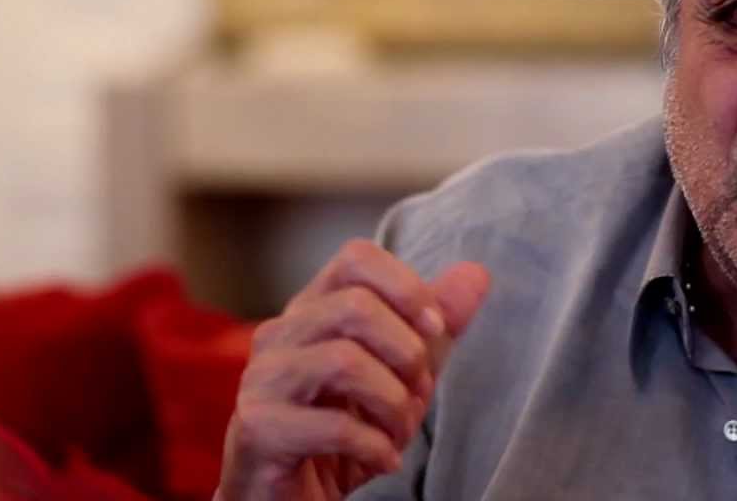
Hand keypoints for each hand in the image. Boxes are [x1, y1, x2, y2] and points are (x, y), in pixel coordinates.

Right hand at [215, 240, 490, 500]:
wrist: (295, 499)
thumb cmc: (345, 429)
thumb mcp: (402, 372)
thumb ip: (434, 325)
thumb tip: (477, 274)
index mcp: (312, 310)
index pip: (356, 258)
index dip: (407, 287)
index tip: (435, 329)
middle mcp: (279, 335)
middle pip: (356, 307)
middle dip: (407, 354)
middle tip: (417, 394)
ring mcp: (263, 380)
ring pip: (343, 361)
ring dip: (393, 404)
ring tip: (399, 432)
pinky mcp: (259, 429)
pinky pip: (333, 425)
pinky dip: (375, 447)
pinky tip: (383, 460)